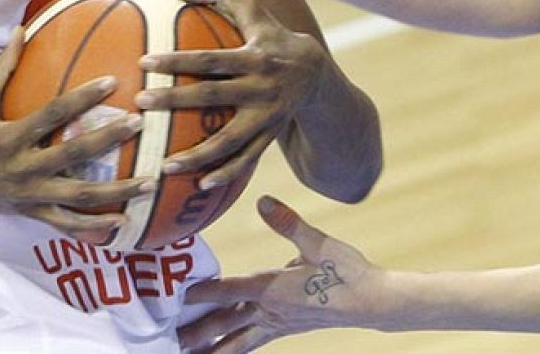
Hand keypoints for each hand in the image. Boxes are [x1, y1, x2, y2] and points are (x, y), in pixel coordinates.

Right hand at [0, 30, 155, 242]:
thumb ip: (2, 66)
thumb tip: (21, 29)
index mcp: (10, 138)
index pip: (52, 114)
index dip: (83, 98)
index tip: (113, 81)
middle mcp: (23, 169)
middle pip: (73, 156)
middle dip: (108, 139)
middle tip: (140, 124)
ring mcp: (29, 195)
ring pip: (79, 197)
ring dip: (117, 191)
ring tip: (150, 182)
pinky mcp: (31, 214)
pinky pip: (66, 224)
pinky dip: (94, 227)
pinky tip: (123, 223)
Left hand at [136, 0, 327, 188]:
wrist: (316, 73)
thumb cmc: (271, 35)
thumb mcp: (253, 10)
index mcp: (253, 56)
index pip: (210, 59)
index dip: (178, 60)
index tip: (145, 62)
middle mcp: (261, 87)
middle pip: (213, 96)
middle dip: (176, 101)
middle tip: (141, 105)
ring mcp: (266, 116)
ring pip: (230, 139)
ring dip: (198, 155)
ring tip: (164, 166)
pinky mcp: (269, 136)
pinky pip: (247, 160)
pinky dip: (226, 174)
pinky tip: (199, 186)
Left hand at [179, 197, 380, 352]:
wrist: (372, 302)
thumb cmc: (347, 271)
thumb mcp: (319, 243)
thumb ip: (288, 223)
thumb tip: (264, 201)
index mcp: (274, 288)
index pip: (230, 290)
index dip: (202, 291)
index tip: (177, 295)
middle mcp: (270, 310)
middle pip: (224, 324)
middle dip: (196, 332)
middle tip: (168, 341)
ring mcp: (277, 323)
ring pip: (236, 342)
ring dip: (211, 349)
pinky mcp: (285, 328)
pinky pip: (252, 343)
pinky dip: (235, 350)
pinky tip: (225, 352)